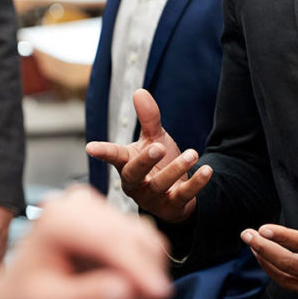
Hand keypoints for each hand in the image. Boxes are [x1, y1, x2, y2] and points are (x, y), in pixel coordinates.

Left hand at [0, 184, 172, 298]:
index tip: (159, 294)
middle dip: (141, 279)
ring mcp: (95, 209)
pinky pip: (139, 243)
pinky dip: (140, 273)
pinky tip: (124, 298)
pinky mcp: (108, 220)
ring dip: (143, 278)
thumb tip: (125, 290)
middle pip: (131, 236)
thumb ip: (86, 296)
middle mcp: (78, 205)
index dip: (138, 267)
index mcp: (57, 219)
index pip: (109, 238)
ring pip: (142, 239)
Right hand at [85, 88, 212, 223]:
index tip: (90, 147)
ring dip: (176, 168)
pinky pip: (183, 195)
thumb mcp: (154, 138)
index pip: (114, 156)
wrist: (177, 196)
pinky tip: (207, 170)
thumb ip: (148, 118)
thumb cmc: (159, 164)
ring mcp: (153, 197)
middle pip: (134, 174)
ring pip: (160, 184)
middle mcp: (136, 183)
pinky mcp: (172, 206)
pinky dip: (196, 183)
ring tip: (192, 153)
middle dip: (144, 160)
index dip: (103, 152)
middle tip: (158, 147)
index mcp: (128, 164)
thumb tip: (139, 91)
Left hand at [239, 196, 297, 298]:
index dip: (284, 237)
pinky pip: (294, 288)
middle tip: (246, 234)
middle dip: (264, 249)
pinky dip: (277, 274)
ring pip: (288, 280)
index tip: (262, 228)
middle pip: (290, 266)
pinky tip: (269, 262)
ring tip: (253, 245)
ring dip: (266, 263)